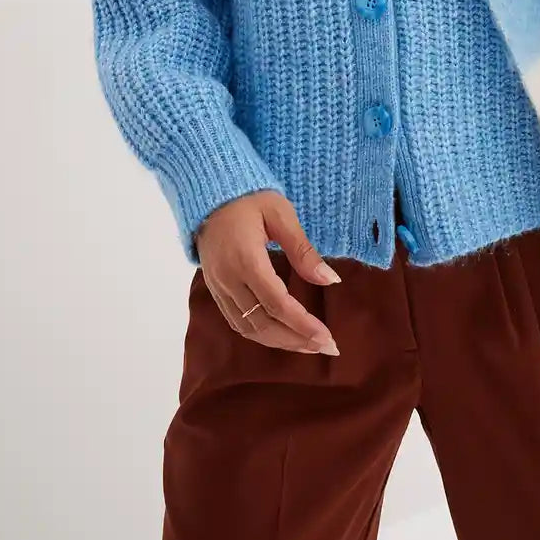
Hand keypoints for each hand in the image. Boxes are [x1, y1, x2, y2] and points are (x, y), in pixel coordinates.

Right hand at [195, 190, 341, 353]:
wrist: (208, 193)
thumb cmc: (249, 197)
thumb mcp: (281, 214)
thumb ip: (303, 250)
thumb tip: (331, 280)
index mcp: (246, 259)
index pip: (278, 304)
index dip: (303, 325)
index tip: (328, 338)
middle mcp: (229, 279)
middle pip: (263, 323)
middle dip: (296, 339)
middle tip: (327, 346)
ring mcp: (218, 286)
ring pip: (248, 328)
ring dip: (280, 342)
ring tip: (309, 345)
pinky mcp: (215, 288)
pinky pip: (236, 321)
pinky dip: (261, 333)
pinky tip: (282, 335)